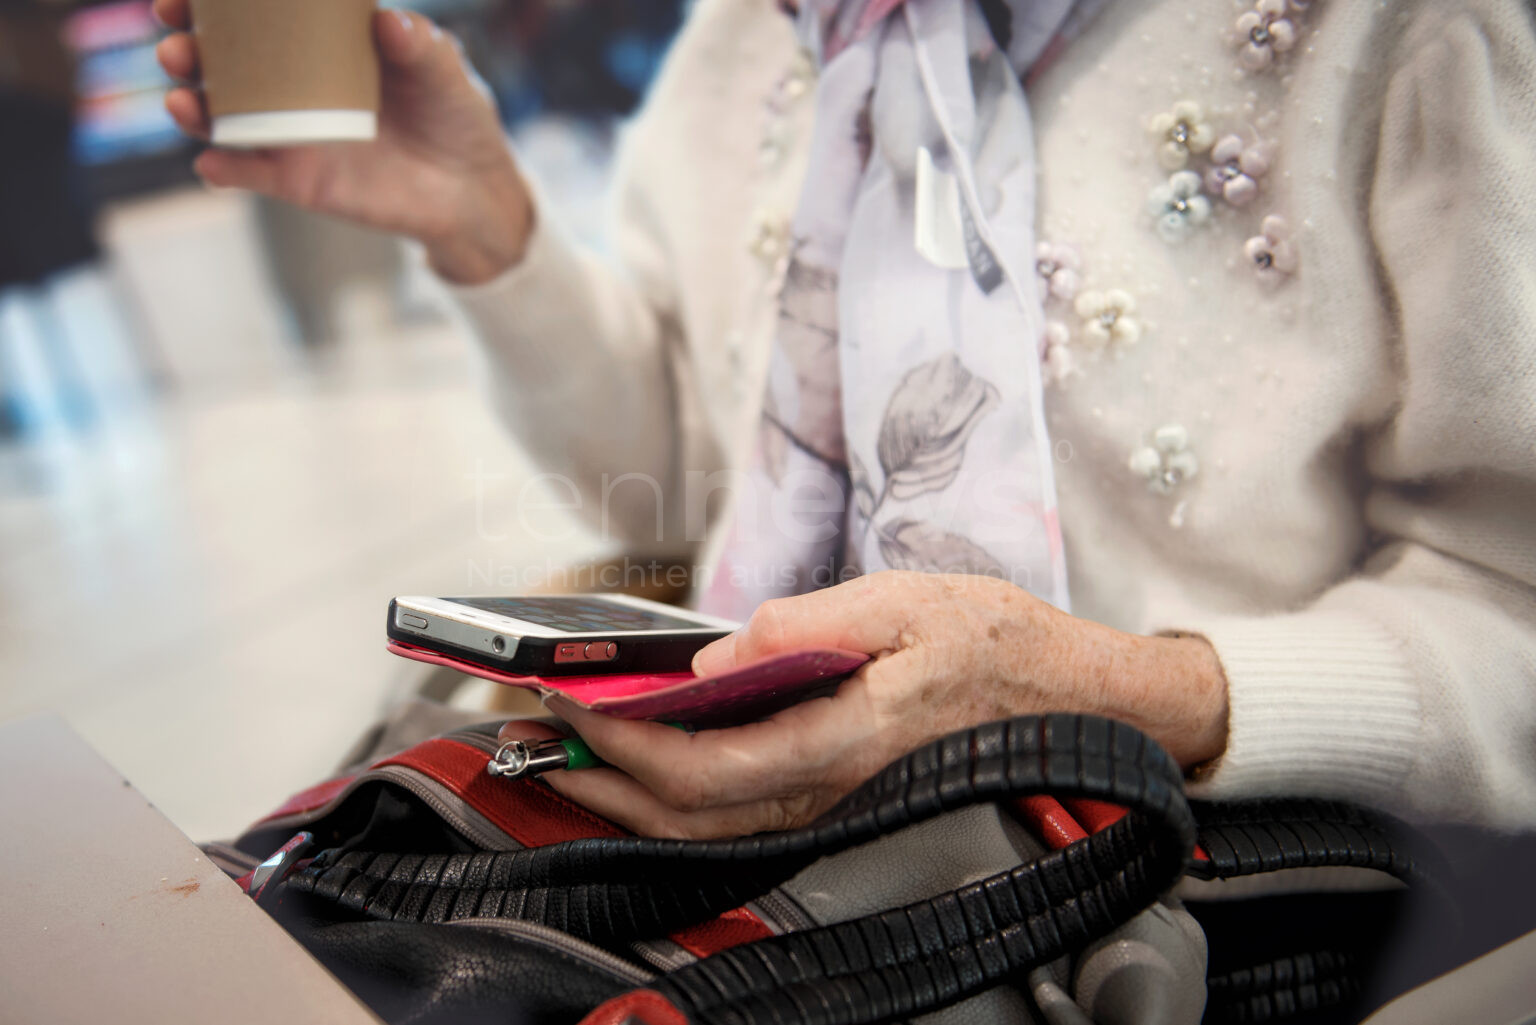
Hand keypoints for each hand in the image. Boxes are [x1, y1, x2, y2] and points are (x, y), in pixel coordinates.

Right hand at [153, 0, 531, 282]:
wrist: (473, 186)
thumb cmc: (454, 112)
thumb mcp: (443, 69)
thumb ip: (419, 45)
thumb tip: (388, 22)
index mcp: (316, 45)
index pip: (251, 17)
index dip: (207, 3)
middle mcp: (291, 87)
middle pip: (220, 65)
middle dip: (185, 51)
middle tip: (175, 46)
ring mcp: (291, 134)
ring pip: (223, 119)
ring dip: (191, 109)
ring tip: (181, 101)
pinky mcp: (301, 181)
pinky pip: (252, 175)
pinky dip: (226, 170)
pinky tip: (212, 162)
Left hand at [510, 572, 1229, 838]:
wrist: (1067, 692)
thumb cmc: (997, 641)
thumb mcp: (906, 600)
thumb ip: (807, 625)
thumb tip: (719, 648)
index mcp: (848, 737)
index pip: (709, 763)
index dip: (626, 740)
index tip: (570, 701)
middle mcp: (833, 788)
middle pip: (690, 814)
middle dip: (599, 777)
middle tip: (534, 736)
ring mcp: (833, 803)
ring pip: (707, 830)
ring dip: (624, 798)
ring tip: (563, 758)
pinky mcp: (834, 796)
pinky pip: (737, 820)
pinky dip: (671, 801)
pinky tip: (640, 769)